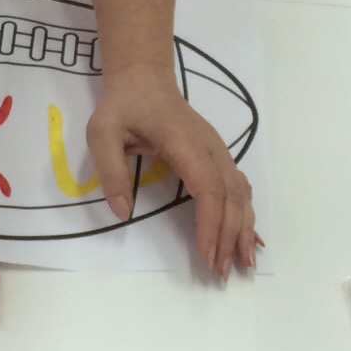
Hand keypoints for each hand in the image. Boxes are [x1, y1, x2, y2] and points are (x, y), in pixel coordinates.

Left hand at [88, 67, 257, 276]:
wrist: (144, 79)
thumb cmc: (123, 106)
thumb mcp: (102, 133)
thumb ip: (111, 171)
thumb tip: (122, 212)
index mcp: (185, 143)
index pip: (208, 188)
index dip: (211, 223)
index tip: (207, 255)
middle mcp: (210, 148)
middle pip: (231, 196)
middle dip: (230, 235)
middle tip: (223, 271)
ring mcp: (218, 151)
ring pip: (241, 192)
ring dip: (244, 227)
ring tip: (244, 262)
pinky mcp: (217, 156)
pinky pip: (239, 186)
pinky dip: (246, 213)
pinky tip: (249, 236)